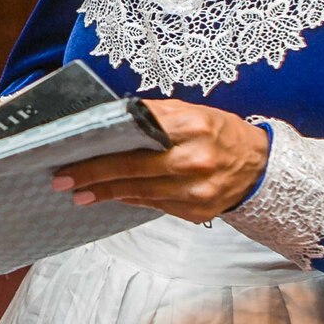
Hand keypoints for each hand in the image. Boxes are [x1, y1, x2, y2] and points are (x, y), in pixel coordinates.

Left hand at [52, 99, 269, 223]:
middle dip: (94, 175)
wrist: (260, 167)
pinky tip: (112, 196)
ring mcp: (197, 190)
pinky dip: (131, 199)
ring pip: (140, 192)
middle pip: (134, 168)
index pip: (137, 136)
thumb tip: (111, 118)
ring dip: (106, 193)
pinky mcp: (196, 211)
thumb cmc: (219, 133)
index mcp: (192, 126)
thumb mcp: (192, 112)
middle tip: (63, 179)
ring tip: (80, 193)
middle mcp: (195, 159)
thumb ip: (153, 115)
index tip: (72, 151)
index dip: (103, 147)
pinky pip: (154, 205)